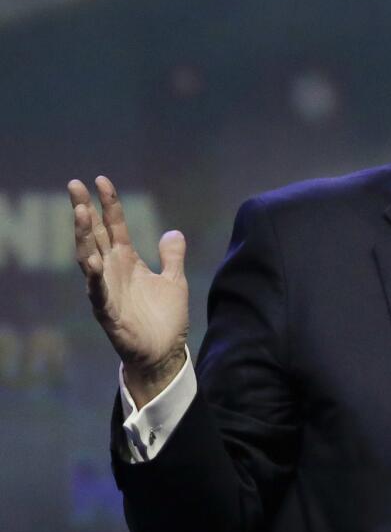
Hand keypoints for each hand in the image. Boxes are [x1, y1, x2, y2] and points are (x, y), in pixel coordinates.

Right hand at [68, 176, 188, 407]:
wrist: (163, 351)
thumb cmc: (165, 317)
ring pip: (89, 257)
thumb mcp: (174, 280)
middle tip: (75, 185)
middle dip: (84, 210)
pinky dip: (94, 277)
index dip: (109, 203)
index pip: (115, 225)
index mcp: (127, 261)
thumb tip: (173, 232)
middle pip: (95, 234)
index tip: (102, 180)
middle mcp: (112, 270)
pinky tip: (90, 261)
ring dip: (83, 236)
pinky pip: (97, 291)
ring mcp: (107, 288)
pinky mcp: (108, 310)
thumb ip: (172, 256)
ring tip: (80, 212)